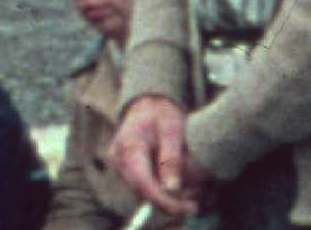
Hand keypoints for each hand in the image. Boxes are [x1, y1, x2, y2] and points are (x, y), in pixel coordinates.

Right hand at [108, 95, 211, 215]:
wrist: (148, 102)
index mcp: (128, 148)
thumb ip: (171, 158)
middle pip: (142, 191)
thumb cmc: (162, 112)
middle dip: (168, 200)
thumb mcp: (173, 129)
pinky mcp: (124, 169)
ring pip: (142, 190)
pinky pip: (142, 184)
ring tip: (189, 192)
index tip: (185, 208)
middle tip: (193, 204)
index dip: (164, 201)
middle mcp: (118, 160)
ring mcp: (118, 165)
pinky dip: (159, 186)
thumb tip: (172, 189)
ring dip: (164, 194)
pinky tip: (175, 182)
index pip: (143, 184)